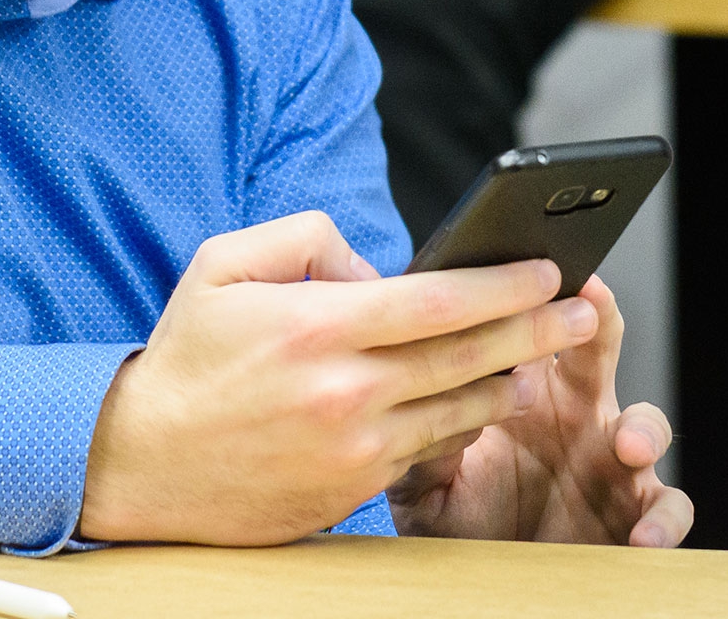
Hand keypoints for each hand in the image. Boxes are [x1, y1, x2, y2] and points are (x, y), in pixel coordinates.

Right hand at [76, 212, 599, 544]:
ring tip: (539, 358)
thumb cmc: (186, 357)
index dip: (505, 285)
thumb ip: (304, 237)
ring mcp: (354, 450)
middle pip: (471, 358)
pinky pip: (428, 451)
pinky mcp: (354, 491)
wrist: (141, 464)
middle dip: (540, 331)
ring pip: (462, 412)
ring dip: (509, 381)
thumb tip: (374, 264)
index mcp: (317, 327)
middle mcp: (345, 392)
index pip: (439, 300)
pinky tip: (479, 400)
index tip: (547, 268)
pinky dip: (460, 423)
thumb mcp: (223, 264)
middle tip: (586, 312)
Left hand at [387, 276, 693, 547]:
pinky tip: (644, 536)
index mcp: (524, 391)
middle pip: (597, 346)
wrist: (485, 578)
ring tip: (628, 445)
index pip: (532, 329)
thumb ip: (426, 444)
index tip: (532, 276)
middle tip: (590, 306)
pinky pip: (665, 506)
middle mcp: (574, 414)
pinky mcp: (633, 510)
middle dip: (598, 319)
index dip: (534, 299)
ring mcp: (609, 459)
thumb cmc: (457, 516)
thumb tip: (424, 405)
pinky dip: (663, 520)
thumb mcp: (425, 482)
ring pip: (646, 423)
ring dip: (643, 428)